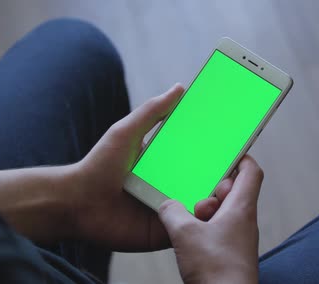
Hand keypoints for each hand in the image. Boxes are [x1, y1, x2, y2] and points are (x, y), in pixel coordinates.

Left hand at [73, 84, 233, 250]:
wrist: (77, 203)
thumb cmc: (99, 165)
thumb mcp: (127, 132)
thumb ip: (152, 111)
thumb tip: (180, 87)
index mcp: (165, 162)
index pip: (198, 153)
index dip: (217, 147)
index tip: (238, 137)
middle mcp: (170, 184)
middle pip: (205, 179)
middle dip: (224, 175)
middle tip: (242, 167)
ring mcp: (170, 208)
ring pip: (202, 204)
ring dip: (217, 197)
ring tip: (232, 188)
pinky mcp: (165, 231)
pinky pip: (189, 227)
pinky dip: (202, 221)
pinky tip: (213, 210)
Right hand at [158, 155, 262, 283]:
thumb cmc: (217, 271)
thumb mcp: (184, 233)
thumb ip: (172, 212)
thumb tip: (167, 205)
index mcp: (241, 208)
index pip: (251, 172)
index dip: (240, 158)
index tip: (225, 152)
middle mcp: (243, 221)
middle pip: (232, 191)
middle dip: (211, 190)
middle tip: (195, 198)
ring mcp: (237, 238)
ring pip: (222, 212)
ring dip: (204, 212)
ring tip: (187, 221)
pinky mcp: (229, 253)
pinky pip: (217, 230)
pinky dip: (203, 229)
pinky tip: (187, 239)